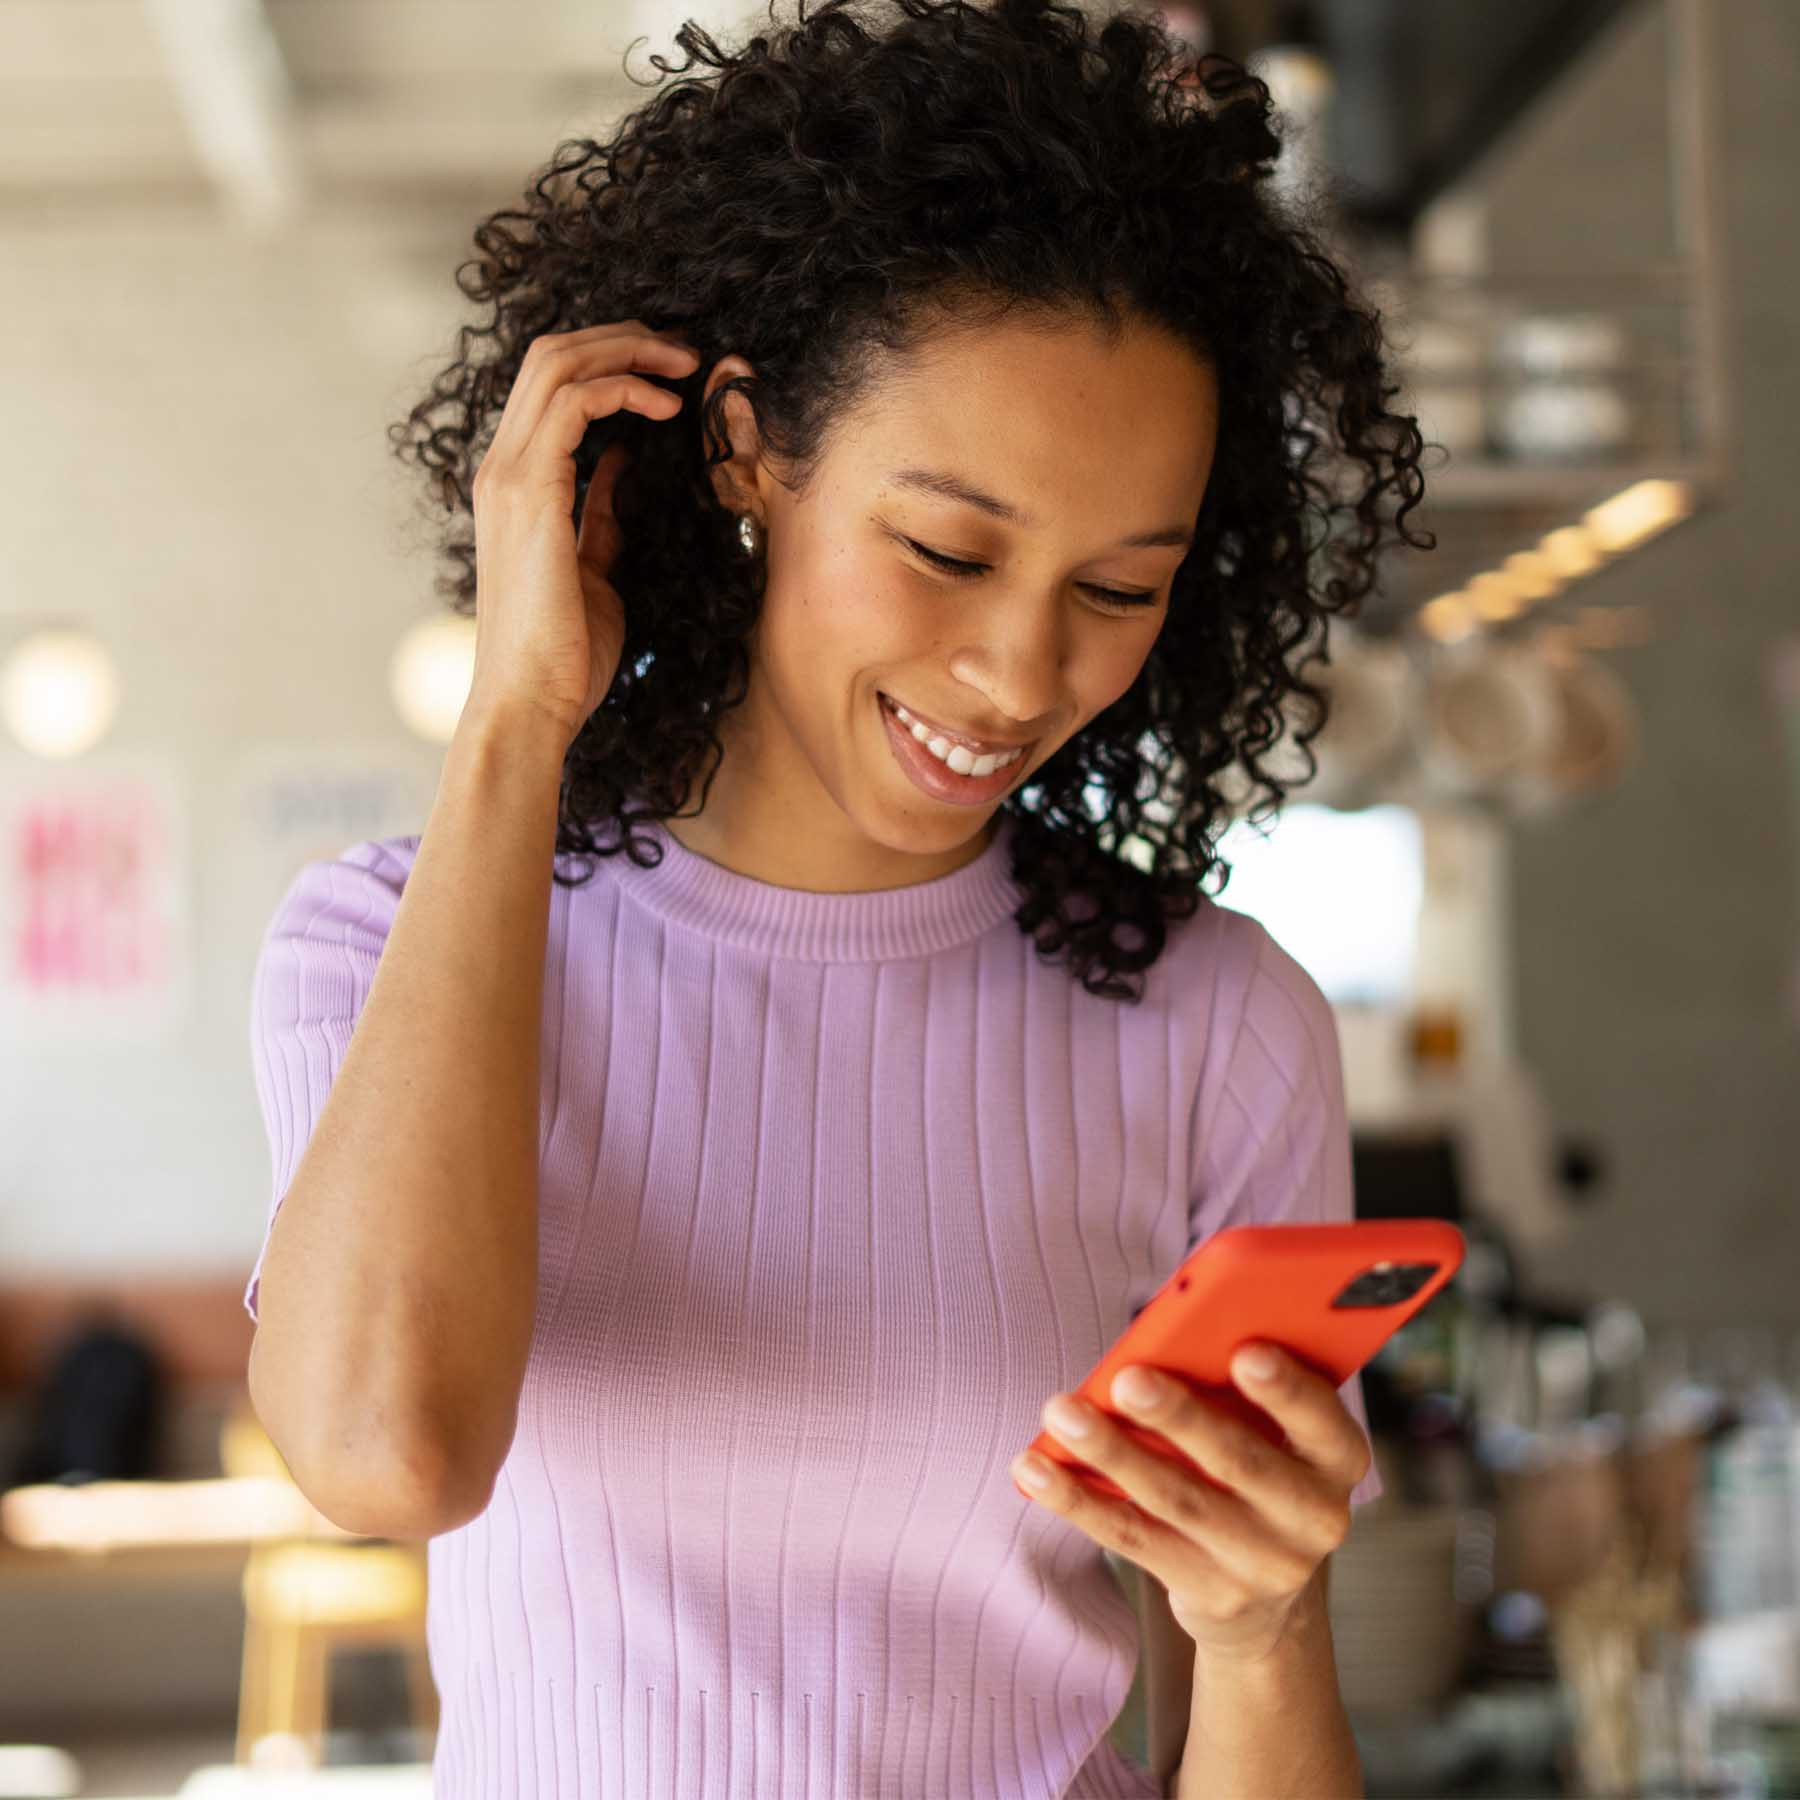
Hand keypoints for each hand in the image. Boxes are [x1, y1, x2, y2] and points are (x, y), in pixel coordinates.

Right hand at [466, 319, 702, 748]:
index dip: (610, 361)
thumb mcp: (591, 567)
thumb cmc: (563, 655)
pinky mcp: (529, 493)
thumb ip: (598, 513)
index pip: (551, 385)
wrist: (529, 703)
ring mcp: (509, 476)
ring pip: (558, 363)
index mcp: (514, 484)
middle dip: (623, 339)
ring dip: (629, 351)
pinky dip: (626, 390)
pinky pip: (575, 403)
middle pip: (552, 355)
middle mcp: (502, 468)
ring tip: (685, 365)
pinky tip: (667, 411)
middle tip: (686, 352)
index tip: (670, 372)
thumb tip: (619, 466)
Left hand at [1010, 1345, 1371, 1663]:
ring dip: (1111, 1452)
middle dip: (1179, 1416)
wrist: (1265, 1595)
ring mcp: (1262, 1566)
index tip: (1245, 1352)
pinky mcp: (1208, 1595)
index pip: (1324, 1422)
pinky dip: (1079, 1500)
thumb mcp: (1273, 1428)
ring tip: (1060, 1412)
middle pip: (1240, 1462)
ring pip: (1176, 1501)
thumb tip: (1169, 1336)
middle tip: (1126, 1377)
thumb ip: (1241, 1385)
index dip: (1288, 1391)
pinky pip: (1134, 1540)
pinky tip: (1035, 1468)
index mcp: (1337, 1460)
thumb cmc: (1258, 1466)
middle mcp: (1313, 1520)